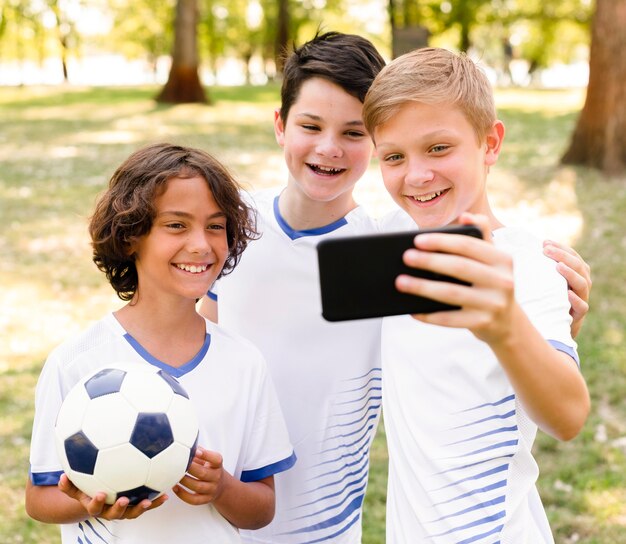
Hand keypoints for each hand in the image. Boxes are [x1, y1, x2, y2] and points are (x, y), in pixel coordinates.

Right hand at [58, 473, 166, 519]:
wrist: (98, 498)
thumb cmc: (87, 488)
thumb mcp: (77, 486)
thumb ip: (68, 485)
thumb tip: (60, 477)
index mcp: (95, 506)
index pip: (93, 507)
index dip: (96, 502)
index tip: (100, 493)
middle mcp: (109, 511)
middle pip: (114, 514)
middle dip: (119, 508)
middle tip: (124, 499)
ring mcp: (123, 510)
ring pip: (132, 512)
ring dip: (141, 507)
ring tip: (149, 501)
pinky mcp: (135, 506)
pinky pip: (146, 505)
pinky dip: (155, 501)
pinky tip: (166, 494)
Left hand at [173, 447, 224, 505]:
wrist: (221, 485)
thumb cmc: (210, 468)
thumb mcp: (209, 458)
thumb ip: (199, 452)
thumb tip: (185, 441)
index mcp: (218, 464)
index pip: (216, 459)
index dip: (206, 455)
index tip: (195, 450)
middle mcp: (217, 476)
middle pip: (203, 473)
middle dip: (189, 468)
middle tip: (177, 463)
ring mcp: (212, 489)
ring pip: (197, 487)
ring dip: (184, 481)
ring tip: (173, 476)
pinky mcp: (206, 500)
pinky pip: (194, 500)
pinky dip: (183, 495)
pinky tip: (175, 488)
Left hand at [395, 213, 516, 344]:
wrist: (506, 322)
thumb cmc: (490, 282)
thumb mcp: (491, 259)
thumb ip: (479, 234)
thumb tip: (466, 217)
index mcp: (503, 260)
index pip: (469, 245)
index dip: (442, 242)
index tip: (417, 240)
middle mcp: (503, 281)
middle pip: (460, 267)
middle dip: (429, 261)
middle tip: (405, 257)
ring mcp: (494, 304)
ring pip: (452, 294)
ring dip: (423, 287)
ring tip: (400, 282)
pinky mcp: (482, 323)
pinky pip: (450, 319)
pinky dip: (429, 315)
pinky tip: (412, 310)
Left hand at [543, 239, 590, 337]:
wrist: (550, 330)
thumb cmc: (542, 302)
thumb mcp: (540, 284)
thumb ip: (536, 270)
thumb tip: (514, 250)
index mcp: (573, 274)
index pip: (572, 256)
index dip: (561, 248)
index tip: (544, 242)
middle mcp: (580, 285)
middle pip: (579, 266)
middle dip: (563, 256)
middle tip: (546, 250)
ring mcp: (581, 300)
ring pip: (582, 283)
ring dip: (571, 273)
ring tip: (558, 266)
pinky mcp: (578, 317)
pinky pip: (582, 307)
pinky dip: (576, 300)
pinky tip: (567, 294)